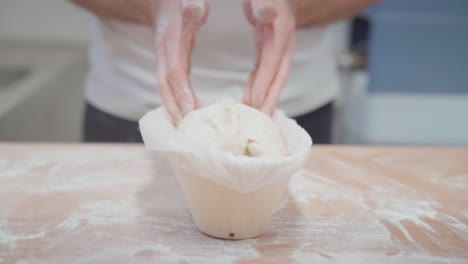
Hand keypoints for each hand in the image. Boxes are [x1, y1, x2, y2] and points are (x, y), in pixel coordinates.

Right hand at [150, 0, 208, 122]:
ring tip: (187, 131)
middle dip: (176, 110)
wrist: (161, 2)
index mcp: (171, 38)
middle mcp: (163, 52)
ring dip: (174, 111)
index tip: (191, 111)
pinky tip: (186, 117)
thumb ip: (191, 4)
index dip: (181, 91)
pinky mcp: (166, 65)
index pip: (174, 70)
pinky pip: (168, 88)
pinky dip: (175, 104)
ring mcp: (162, 60)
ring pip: (164, 90)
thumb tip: (195, 8)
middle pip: (164, 87)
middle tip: (189, 130)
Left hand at [242, 0, 296, 114]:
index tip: (255, 101)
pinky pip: (266, 74)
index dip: (264, 81)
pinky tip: (250, 100)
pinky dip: (259, 88)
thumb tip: (265, 13)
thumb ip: (264, 6)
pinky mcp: (272, 52)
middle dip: (270, 100)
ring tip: (255, 118)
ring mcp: (280, 50)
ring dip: (266, 99)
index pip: (272, 61)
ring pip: (275, 80)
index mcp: (281, 31)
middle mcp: (284, 44)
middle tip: (260, 121)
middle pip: (279, 78)